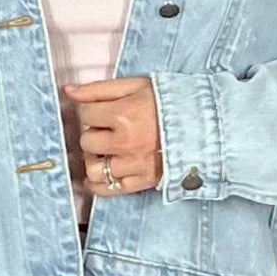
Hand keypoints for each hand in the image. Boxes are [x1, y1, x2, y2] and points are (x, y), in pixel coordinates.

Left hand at [59, 74, 163, 196]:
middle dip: (94, 134)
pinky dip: (99, 184)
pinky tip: (101, 174)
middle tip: (108, 129)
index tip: (103, 111)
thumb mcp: (137, 85)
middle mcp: (126, 142)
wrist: (207, 124)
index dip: (92, 111)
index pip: (85, 114)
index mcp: (124, 114)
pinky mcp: (142, 181)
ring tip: (106, 151)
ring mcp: (134, 165)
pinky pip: (108, 189)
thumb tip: (68, 91)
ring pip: (93, 168)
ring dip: (95, 159)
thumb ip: (100, 89)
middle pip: (87, 142)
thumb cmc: (173, 101)